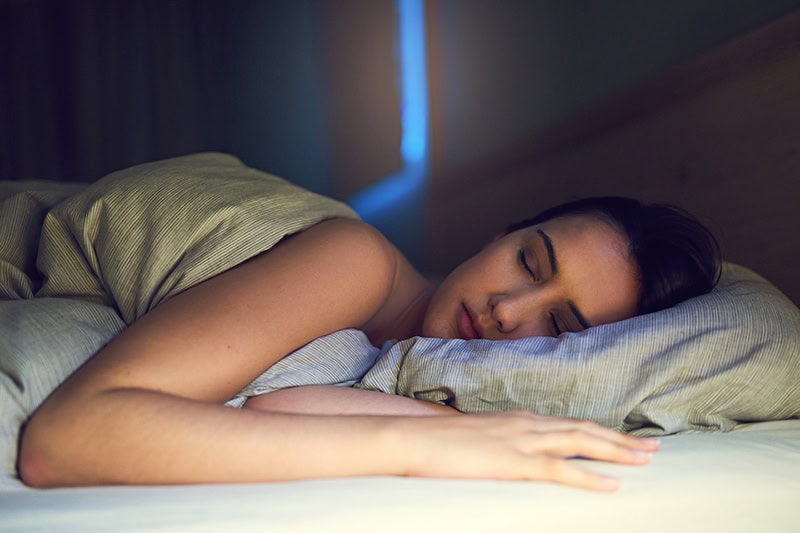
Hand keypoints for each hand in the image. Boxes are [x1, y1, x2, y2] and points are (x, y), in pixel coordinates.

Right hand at [396, 410, 657, 491]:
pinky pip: (559, 471)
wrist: (413, 438)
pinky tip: (611, 485)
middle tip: (652, 448)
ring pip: (580, 443)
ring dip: (616, 452)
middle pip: (584, 430)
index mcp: (519, 420)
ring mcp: (521, 442)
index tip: (625, 439)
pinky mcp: (513, 463)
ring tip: (644, 460)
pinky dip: (589, 478)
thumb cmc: (440, 442)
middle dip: (620, 440)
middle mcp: (527, 425)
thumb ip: (502, 443)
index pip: (569, 423)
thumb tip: (513, 455)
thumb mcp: (479, 439)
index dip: (600, 432)